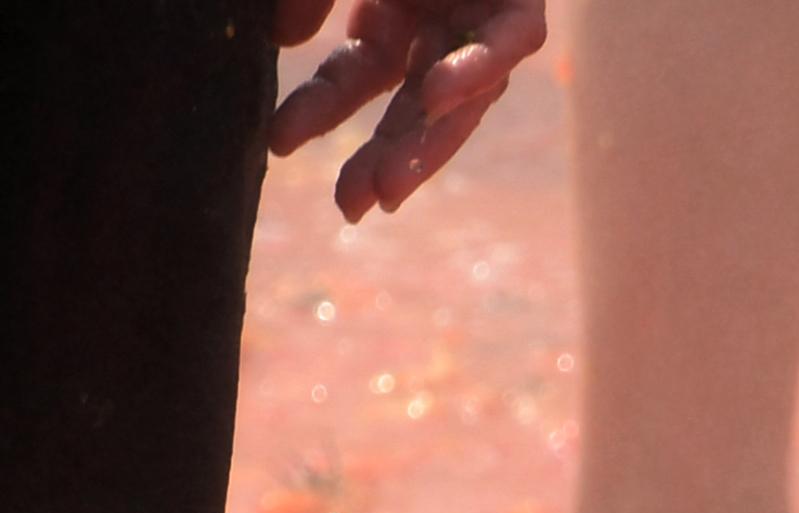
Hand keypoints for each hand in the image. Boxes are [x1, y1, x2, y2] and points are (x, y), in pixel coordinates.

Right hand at [270, 0, 548, 222]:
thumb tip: (282, 41)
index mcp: (392, 20)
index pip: (352, 80)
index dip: (319, 114)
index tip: (277, 146)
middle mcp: (438, 31)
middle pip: (414, 113)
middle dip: (384, 160)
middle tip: (351, 207)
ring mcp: (480, 19)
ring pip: (467, 100)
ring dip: (430, 144)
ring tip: (391, 186)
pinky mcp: (521, 1)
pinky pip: (512, 42)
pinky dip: (478, 71)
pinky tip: (438, 99)